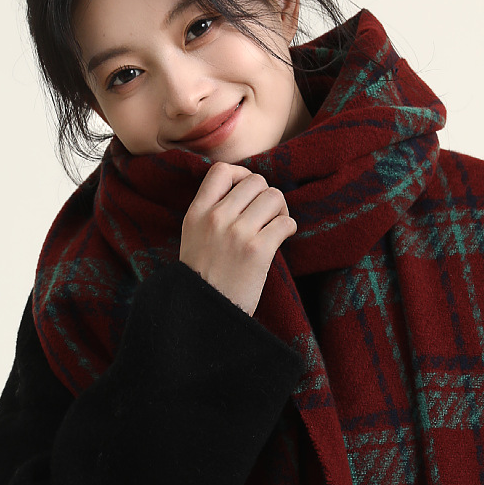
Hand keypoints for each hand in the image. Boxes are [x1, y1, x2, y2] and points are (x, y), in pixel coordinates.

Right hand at [179, 161, 296, 315]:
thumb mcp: (194, 238)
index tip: (248, 193)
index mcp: (197, 213)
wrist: (204, 313)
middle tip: (267, 216)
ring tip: (275, 226)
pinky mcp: (257, 250)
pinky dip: (289, 228)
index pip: (221, 170)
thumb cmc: (203, 279)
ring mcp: (237, 233)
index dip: (241, 174)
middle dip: (266, 196)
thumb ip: (211, 213)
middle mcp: (216, 218)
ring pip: (274, 197)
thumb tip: (245, 190)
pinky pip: (285, 223)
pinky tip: (282, 238)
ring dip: (280, 210)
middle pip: (255, 181)